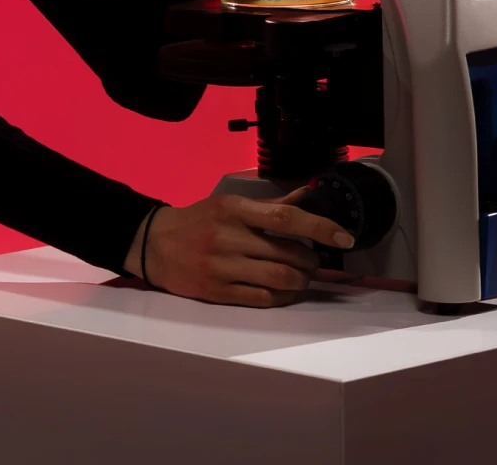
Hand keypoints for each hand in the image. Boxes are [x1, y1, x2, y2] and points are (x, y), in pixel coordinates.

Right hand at [121, 189, 355, 306]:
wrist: (152, 244)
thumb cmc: (197, 221)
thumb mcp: (228, 205)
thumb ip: (268, 207)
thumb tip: (308, 198)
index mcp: (233, 210)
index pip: (285, 218)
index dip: (320, 228)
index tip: (345, 238)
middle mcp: (228, 237)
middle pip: (288, 255)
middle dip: (311, 261)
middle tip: (313, 262)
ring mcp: (221, 267)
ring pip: (280, 279)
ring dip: (300, 281)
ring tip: (300, 277)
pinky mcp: (216, 291)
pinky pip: (262, 298)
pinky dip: (282, 296)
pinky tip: (283, 291)